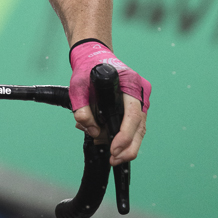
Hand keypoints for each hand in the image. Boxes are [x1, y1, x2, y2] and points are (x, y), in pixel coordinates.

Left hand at [69, 39, 149, 164]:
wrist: (94, 57)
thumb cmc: (88, 68)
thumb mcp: (77, 86)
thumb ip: (82, 108)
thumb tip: (93, 131)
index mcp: (130, 83)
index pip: (133, 115)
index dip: (125, 135)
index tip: (114, 149)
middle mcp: (140, 92)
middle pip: (140, 127)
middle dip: (127, 148)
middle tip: (113, 159)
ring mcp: (140, 100)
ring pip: (138, 130)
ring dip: (124, 145)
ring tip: (108, 152)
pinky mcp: (136, 107)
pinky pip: (133, 126)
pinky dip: (121, 136)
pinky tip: (106, 139)